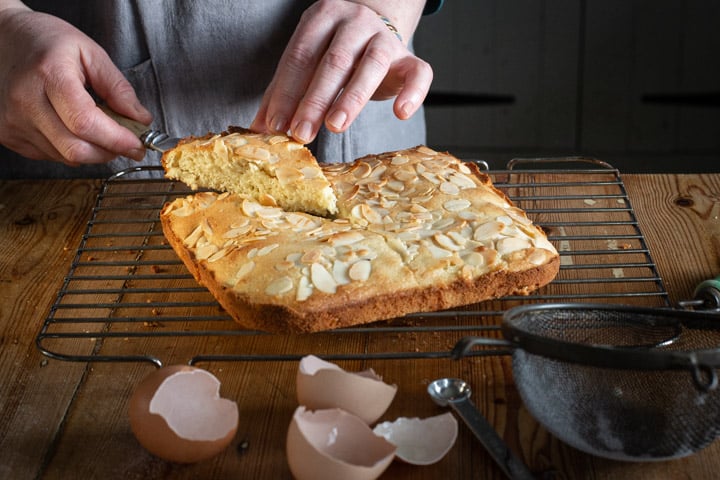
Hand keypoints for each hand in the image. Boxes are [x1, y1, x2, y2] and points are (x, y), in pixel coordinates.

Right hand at [0, 6, 151, 165]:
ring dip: (93, 152)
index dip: (117, 140)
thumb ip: (118, 88)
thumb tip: (140, 119)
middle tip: (128, 144)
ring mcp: (13, 121)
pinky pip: (50, 156)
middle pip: (76, 149)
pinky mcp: (8, 134)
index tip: (137, 144)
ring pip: (65, 157)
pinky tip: (75, 130)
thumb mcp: (90, 52)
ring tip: (102, 131)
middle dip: (110, 152)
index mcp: (49, 76)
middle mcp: (26, 102)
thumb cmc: (45, 41)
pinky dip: (72, 149)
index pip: (86, 123)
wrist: (2, 38)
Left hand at [250, 0, 431, 143]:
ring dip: (352, 98)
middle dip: (314, 100)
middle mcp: (354, 23)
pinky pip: (419, 73)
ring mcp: (384, 38)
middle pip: (333, 61)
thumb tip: (258, 131)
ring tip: (335, 127)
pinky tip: (401, 114)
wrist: (374, 30)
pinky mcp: (409, 58)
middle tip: (301, 133)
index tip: (275, 125)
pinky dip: (412, 93)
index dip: (286, 92)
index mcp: (322, 18)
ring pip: (371, 65)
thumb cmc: (334, 53)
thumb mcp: (306, 64)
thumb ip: (284, 93)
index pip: (300, 56)